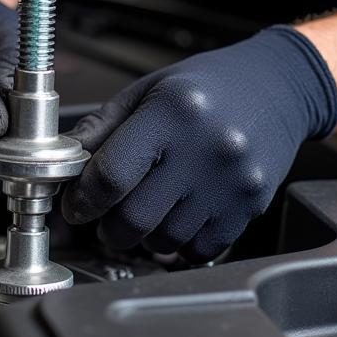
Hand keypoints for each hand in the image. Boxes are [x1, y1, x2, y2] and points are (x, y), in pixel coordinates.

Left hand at [64, 26, 336, 262]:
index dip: (82, 200)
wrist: (278, 87)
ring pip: (164, 242)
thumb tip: (58, 163)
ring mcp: (231, 182)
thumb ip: (101, 130)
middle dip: (107, 228)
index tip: (75, 206)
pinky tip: (176, 218)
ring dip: (143, 238)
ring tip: (145, 212)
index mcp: (172, 112)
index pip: (110, 176)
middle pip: (134, 219)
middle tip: (104, 218)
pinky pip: (199, 250)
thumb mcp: (147, 92)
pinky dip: (178, 246)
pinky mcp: (249, 206)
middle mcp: (204, 149)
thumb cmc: (208, 86)